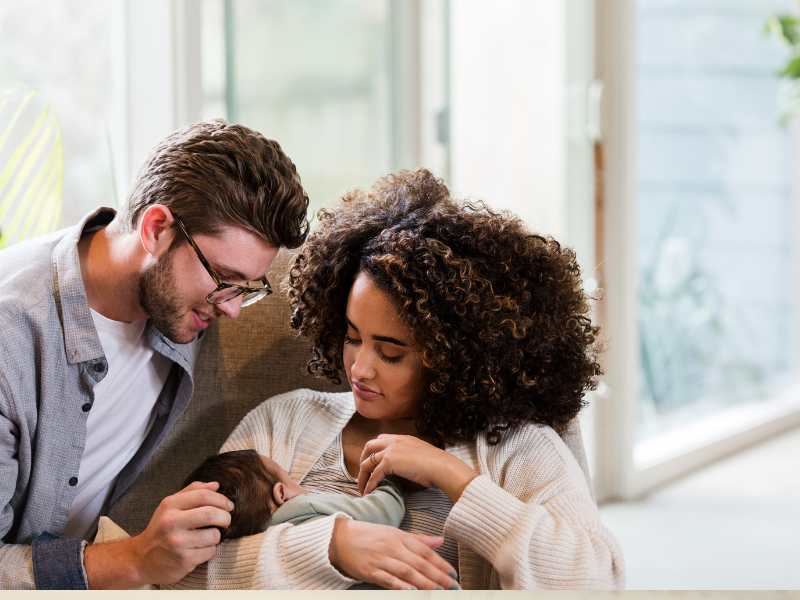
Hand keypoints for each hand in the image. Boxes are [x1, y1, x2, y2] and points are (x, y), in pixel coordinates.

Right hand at [85, 481, 233, 587]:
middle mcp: (171, 523)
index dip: (221, 499)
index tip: (228, 505)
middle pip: (211, 514)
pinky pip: (210, 552)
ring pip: (214, 535)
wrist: (141, 559)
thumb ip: (193, 492)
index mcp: (170, 505)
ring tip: (208, 536)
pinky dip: (210, 550)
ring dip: (217, 536)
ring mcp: (177, 543)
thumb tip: (216, 485)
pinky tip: (199, 549)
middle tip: (226, 520)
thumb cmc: (161, 529)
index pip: (203, 495)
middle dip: (225, 517)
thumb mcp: (171, 506)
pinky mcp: (183, 560)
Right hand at [330, 518, 459, 589]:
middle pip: (419, 563)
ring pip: (407, 572)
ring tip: (439, 591)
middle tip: (452, 586)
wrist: (339, 538)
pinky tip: (412, 592)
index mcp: (400, 537)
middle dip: (437, 576)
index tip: (453, 573)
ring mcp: (381, 560)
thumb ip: (418, 539)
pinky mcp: (371, 571)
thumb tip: (440, 541)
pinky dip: (401, 586)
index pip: (424, 551)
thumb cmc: (369, 535)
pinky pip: (389, 580)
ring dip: (424, 583)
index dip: (440, 563)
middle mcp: (393, 548)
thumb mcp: (394, 533)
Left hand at [357, 434, 477, 501]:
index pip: (381, 439)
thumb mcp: (421, 454)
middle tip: (362, 473)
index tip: (372, 461)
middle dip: (362, 460)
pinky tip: (369, 492)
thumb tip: (407, 467)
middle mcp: (394, 441)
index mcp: (402, 438)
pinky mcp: (389, 462)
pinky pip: (374, 474)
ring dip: (362, 476)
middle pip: (369, 446)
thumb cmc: (437, 465)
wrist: (442, 467)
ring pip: (368, 462)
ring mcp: (390, 450)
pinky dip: (369, 484)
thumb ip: (411, 456)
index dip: (374, 450)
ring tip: (362, 487)